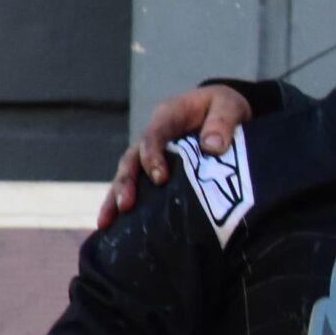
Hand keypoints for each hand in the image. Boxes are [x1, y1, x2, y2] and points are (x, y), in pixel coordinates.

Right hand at [98, 84, 255, 227]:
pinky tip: (112, 228)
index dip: (153, 157)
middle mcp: (153, 135)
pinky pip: (136, 188)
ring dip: (115, 198)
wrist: (224, 111)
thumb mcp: (230, 106)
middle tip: (126, 206)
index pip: (153, 136)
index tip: (161, 179)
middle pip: (132, 159)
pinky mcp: (154, 171)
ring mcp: (149, 154)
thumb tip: (212, 146)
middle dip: (126, 183)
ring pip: (126, 176)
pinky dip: (122, 205)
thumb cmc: (225, 107)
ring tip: (105, 223)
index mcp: (168, 116)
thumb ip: (222, 121)